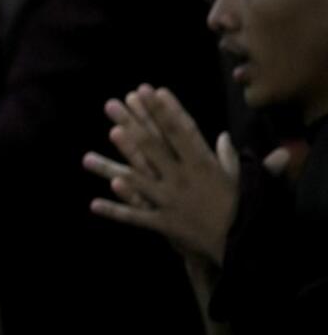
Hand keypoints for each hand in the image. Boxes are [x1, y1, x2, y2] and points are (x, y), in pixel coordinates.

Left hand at [82, 85, 237, 264]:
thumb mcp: (241, 179)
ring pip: (136, 179)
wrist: (245, 245)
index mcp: (203, 165)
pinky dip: (115, 210)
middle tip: (111, 103)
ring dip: (112, 165)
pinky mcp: (163, 223)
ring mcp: (170, 201)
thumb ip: (228, 157)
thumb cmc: (244, 208)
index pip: (181, 131)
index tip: (152, 90)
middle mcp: (182, 179)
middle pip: (151, 146)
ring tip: (90, 152)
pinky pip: (135, 217)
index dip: (166, 110)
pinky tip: (94, 203)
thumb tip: (222, 136)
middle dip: (130, 123)